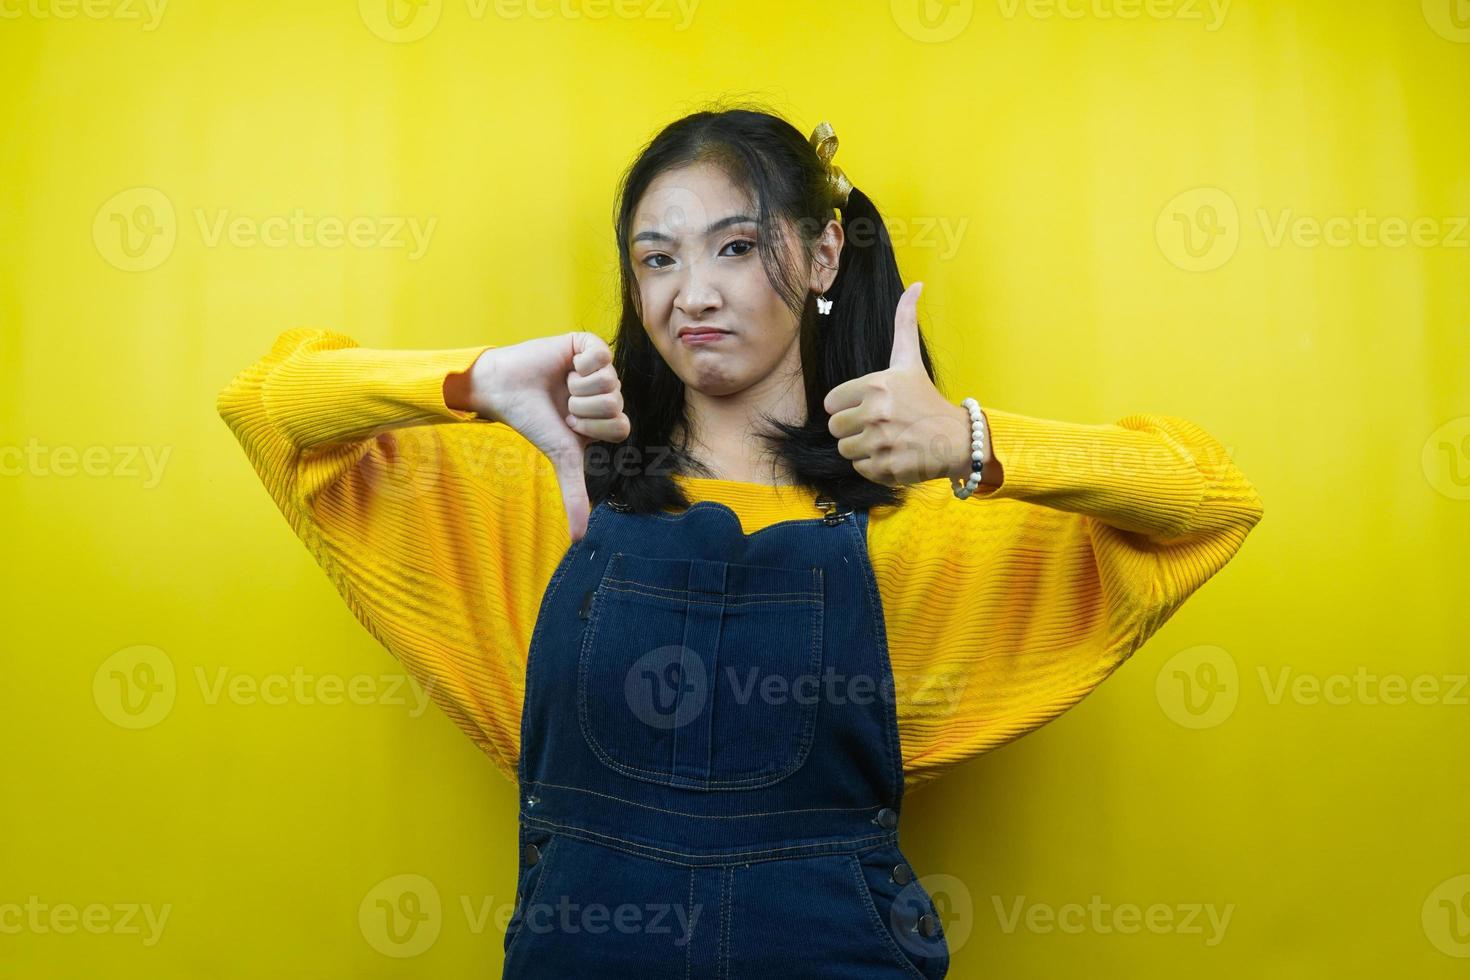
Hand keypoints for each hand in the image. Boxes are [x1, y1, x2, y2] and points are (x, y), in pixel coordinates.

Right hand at [471, 332, 630, 542]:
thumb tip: (579, 540)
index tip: (570, 425)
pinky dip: (579, 363)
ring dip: (578, 387)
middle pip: (617, 405)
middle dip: (583, 409)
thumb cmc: (533, 422)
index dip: (593, 429)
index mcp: (608, 419)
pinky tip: (565, 364)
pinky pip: (600, 355)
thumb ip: (574, 495)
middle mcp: (609, 394)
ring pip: (609, 382)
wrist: (504, 389)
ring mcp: (601, 368)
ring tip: (562, 384)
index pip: (622, 428)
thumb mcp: (561, 459)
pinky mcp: (589, 344)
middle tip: (564, 404)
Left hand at [822, 282, 974, 486]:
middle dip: (852, 429)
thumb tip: (916, 284)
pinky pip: (859, 468)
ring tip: (885, 440)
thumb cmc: (927, 399)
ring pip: (845, 450)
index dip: (846, 406)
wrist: (957, 438)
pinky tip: (892, 454)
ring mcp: (881, 442)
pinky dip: (873, 465)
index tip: (867, 407)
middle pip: (835, 428)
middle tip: (877, 426)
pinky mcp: (886, 467)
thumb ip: (904, 322)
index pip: (831, 403)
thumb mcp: (909, 360)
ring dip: (861, 448)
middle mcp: (876, 413)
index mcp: (875, 385)